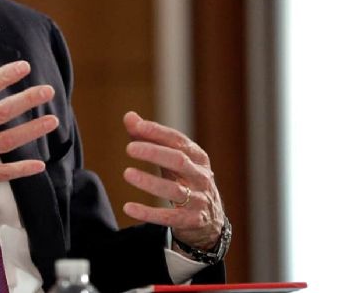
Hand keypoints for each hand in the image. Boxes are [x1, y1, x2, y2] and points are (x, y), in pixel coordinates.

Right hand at [0, 51, 58, 219]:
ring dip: (31, 130)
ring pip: (5, 142)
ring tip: (52, 120)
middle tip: (47, 91)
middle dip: (26, 100)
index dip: (4, 77)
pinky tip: (38, 164)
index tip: (23, 68)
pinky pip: (0, 174)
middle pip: (0, 113)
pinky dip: (20, 169)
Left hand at [120, 111, 224, 251]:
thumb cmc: (184, 180)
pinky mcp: (192, 220)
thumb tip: (129, 117)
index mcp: (197, 157)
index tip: (137, 126)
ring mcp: (199, 199)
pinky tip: (128, 208)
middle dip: (154, 153)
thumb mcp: (171, 159)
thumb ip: (149, 139)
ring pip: (174, 190)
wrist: (209, 219)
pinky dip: (148, 213)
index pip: (178, 140)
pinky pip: (169, 217)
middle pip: (179, 160)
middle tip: (129, 148)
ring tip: (127, 173)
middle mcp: (200, 176)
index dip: (158, 132)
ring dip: (149, 182)